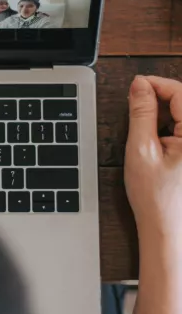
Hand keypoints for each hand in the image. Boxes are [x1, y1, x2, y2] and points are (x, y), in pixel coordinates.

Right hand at [125, 76, 181, 245]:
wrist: (166, 229)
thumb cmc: (156, 198)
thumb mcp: (141, 150)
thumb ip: (141, 113)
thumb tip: (140, 85)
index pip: (181, 92)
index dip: (156, 84)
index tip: (135, 86)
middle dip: (160, 98)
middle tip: (135, 107)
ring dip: (165, 113)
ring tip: (146, 131)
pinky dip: (170, 127)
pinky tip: (157, 141)